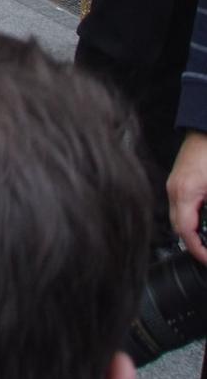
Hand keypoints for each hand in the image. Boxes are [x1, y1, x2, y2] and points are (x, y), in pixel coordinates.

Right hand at [169, 130, 206, 264]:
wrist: (205, 127)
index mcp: (185, 192)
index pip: (186, 233)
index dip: (199, 252)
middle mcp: (175, 189)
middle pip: (179, 228)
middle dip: (195, 244)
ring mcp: (174, 184)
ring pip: (179, 218)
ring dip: (192, 230)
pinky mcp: (178, 180)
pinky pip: (181, 206)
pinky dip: (191, 217)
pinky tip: (203, 219)